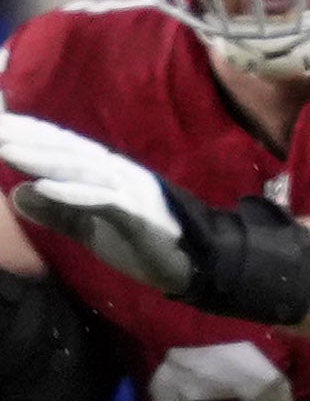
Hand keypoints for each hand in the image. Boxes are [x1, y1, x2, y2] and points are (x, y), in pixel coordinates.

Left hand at [0, 109, 309, 322]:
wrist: (199, 267)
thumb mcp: (92, 230)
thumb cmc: (147, 246)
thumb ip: (58, 213)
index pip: (60, 148)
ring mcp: (130, 192)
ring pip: (80, 170)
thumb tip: (17, 193)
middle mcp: (117, 173)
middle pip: (65, 151)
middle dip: (26, 137)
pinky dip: (74, 193)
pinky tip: (44, 187)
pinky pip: (103, 201)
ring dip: (42, 158)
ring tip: (5, 147)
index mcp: (105, 174)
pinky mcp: (139, 215)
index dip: (28, 133)